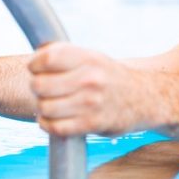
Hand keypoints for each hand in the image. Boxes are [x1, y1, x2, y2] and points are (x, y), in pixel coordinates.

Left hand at [29, 42, 161, 136]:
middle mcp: (90, 79)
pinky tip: (52, 119)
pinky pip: (56, 127)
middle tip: (42, 89)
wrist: (143, 99)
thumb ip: (66, 55)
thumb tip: (37, 51)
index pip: (47, 58)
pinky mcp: (92, 124)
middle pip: (40, 84)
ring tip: (48, 105)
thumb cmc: (109, 77)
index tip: (35, 69)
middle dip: (36, 88)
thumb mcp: (93, 58)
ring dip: (42, 108)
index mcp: (89, 58)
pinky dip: (48, 124)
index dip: (34, 64)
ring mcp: (92, 103)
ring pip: (45, 107)